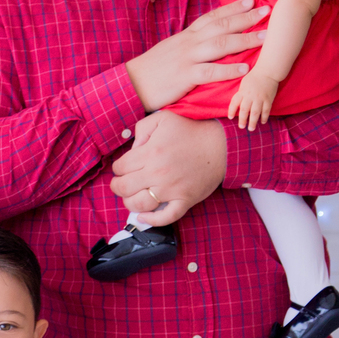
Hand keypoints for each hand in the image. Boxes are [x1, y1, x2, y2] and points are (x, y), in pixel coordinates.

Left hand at [110, 111, 226, 223]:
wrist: (221, 143)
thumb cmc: (191, 129)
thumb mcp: (163, 118)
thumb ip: (141, 129)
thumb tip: (132, 149)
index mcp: (150, 152)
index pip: (120, 168)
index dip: (117, 168)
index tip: (122, 168)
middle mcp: (158, 173)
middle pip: (124, 188)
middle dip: (118, 186)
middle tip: (121, 183)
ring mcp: (171, 189)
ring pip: (139, 205)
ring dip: (129, 203)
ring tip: (131, 196)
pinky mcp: (184, 200)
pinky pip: (165, 218)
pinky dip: (151, 220)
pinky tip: (143, 216)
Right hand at [125, 0, 266, 111]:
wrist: (131, 84)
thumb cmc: (153, 70)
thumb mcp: (172, 51)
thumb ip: (191, 46)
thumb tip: (208, 43)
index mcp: (186, 36)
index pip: (212, 17)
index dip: (232, 8)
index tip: (251, 1)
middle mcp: (189, 43)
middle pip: (221, 26)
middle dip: (245, 18)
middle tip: (267, 11)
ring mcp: (187, 59)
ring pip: (219, 45)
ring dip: (243, 40)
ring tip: (263, 38)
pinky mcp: (184, 77)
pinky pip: (210, 72)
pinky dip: (228, 70)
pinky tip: (244, 69)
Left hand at [229, 69, 279, 130]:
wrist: (268, 71)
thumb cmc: (254, 77)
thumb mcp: (244, 83)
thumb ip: (241, 93)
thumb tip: (238, 103)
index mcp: (242, 92)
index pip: (234, 103)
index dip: (231, 111)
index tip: (230, 117)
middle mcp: (250, 96)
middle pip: (244, 110)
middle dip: (242, 120)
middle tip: (241, 127)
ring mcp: (259, 98)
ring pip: (255, 113)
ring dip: (253, 122)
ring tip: (251, 129)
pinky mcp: (268, 99)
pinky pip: (266, 111)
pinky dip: (264, 117)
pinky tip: (262, 122)